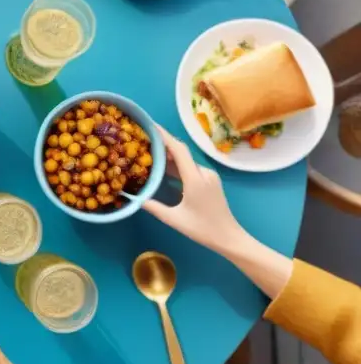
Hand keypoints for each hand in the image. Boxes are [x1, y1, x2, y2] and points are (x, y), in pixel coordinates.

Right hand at [142, 127, 246, 250]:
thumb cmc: (202, 229)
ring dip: (169, 157)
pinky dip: (176, 166)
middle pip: (181, 153)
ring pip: (186, 161)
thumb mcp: (174, 219)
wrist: (229, 237)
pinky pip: (191, 168)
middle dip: (163, 145)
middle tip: (143, 140)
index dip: (164, 136)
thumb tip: (133, 197)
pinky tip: (164, 171)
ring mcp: (209, 176)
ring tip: (149, 155)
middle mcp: (203, 173)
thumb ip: (153, 207)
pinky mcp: (210, 181)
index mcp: (195, 179)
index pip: (178, 150)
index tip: (150, 126)